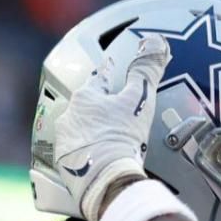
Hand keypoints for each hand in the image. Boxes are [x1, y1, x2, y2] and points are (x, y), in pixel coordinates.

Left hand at [52, 35, 169, 220]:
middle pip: (87, 105)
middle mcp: (71, 115)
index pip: (101, 79)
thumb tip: (155, 42)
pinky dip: (87, 154)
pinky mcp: (65, 163)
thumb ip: (146, 71)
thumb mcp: (139, 101)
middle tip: (112, 111)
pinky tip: (98, 160)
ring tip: (106, 139)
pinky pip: (76, 154)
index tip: (111, 68)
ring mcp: (65, 140)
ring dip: (90, 131)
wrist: (105, 178)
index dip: (110, 73)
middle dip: (98, 106)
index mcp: (87, 96)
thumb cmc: (121, 136)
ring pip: (78, 129)